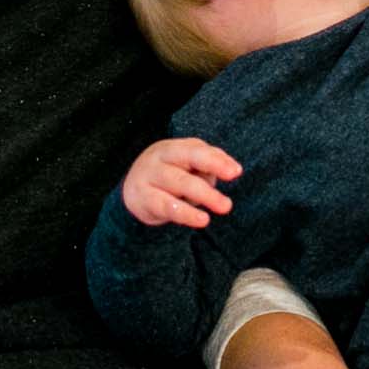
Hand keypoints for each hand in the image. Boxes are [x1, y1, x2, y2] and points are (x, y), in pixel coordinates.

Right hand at [121, 137, 241, 227]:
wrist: (132, 191)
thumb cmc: (169, 174)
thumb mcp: (187, 163)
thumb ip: (210, 161)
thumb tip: (232, 168)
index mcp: (173, 148)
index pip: (196, 151)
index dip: (216, 160)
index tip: (236, 172)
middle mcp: (159, 159)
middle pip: (187, 162)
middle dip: (212, 174)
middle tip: (231, 194)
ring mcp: (149, 177)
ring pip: (179, 183)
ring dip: (203, 195)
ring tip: (224, 206)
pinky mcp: (143, 199)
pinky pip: (167, 206)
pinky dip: (186, 213)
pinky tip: (202, 219)